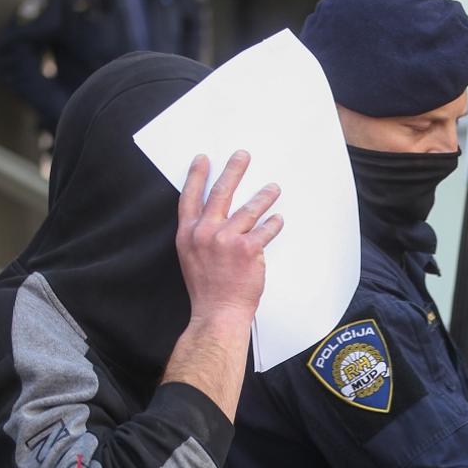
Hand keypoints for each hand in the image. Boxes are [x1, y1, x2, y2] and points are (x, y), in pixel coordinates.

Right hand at [175, 150, 282, 329]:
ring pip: (249, 210)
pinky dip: (274, 223)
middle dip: (233, 171)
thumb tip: (215, 218)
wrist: (217, 311)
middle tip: (243, 155)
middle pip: (221, 193)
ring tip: (274, 187)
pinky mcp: (247, 250)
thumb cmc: (207, 287)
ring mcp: (226, 240)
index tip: (203, 158)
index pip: (190, 197)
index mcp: (187, 233)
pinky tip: (279, 218)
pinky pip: (265, 230)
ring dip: (263, 196)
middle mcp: (204, 232)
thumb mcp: (191, 256)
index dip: (196, 176)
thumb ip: (200, 235)